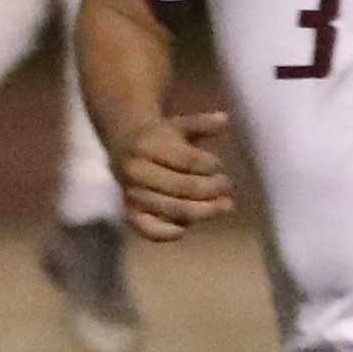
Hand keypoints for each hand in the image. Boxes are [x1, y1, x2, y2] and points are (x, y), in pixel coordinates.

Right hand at [120, 110, 233, 241]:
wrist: (123, 145)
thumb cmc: (161, 137)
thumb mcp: (179, 125)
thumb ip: (201, 123)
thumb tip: (224, 118)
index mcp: (148, 146)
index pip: (189, 161)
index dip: (211, 166)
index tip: (219, 166)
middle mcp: (136, 171)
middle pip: (185, 188)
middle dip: (213, 189)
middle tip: (229, 187)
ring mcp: (132, 193)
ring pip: (174, 209)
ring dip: (204, 211)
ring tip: (225, 205)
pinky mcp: (130, 212)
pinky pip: (149, 229)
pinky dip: (168, 233)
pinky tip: (185, 228)